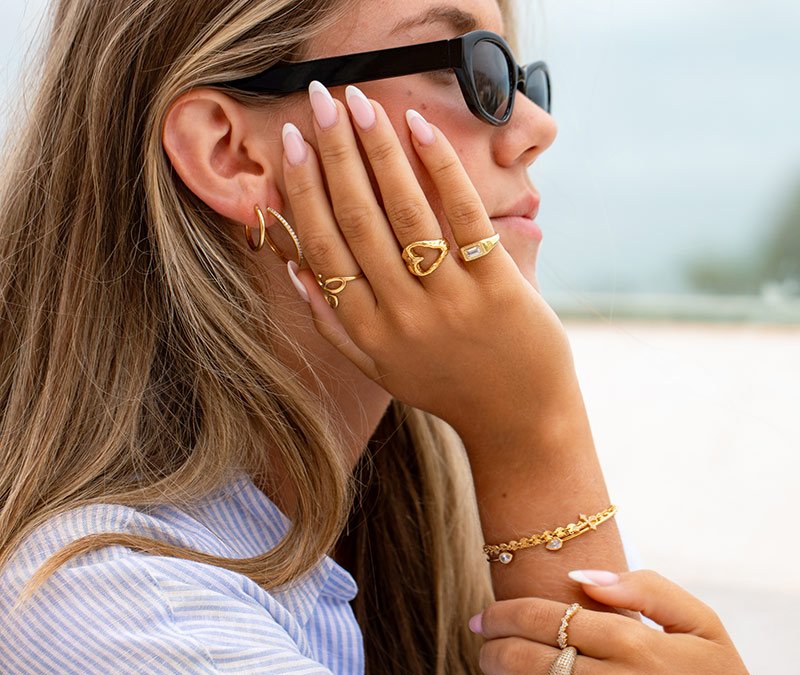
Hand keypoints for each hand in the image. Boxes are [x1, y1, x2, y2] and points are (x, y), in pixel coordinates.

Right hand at [281, 85, 580, 442]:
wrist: (517, 419)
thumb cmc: (446, 386)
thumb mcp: (380, 367)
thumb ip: (335, 323)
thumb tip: (295, 269)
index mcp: (366, 332)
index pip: (324, 247)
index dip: (304, 189)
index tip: (292, 142)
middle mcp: (401, 317)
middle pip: (357, 220)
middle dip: (334, 153)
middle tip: (320, 98)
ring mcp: (450, 303)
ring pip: (404, 212)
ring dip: (378, 149)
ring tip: (361, 101)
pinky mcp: (497, 289)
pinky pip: (463, 216)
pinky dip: (440, 168)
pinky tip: (420, 128)